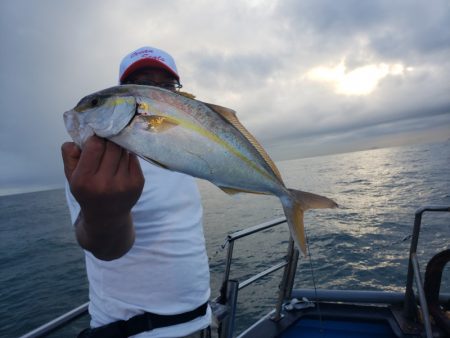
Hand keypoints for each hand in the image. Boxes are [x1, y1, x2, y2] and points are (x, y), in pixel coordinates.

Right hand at [61, 135, 144, 259]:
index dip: (95, 138)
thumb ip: (70, 155)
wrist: (107, 218)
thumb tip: (81, 135)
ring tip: (113, 152)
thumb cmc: (87, 192)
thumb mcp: (71, 177)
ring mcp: (124, 184)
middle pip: (112, 146)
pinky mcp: (137, 183)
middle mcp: (105, 183)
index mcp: (84, 180)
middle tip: (106, 140)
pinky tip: (121, 162)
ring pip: (124, 151)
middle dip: (108, 140)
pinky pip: (133, 159)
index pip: (95, 146)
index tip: (95, 138)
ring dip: (119, 147)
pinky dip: (127, 157)